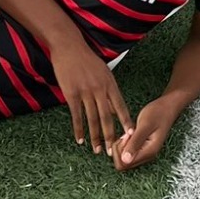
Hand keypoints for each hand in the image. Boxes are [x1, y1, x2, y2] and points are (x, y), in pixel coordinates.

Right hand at [50, 29, 133, 155]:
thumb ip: (109, 89)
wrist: (69, 47)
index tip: (130, 135)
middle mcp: (100, 89)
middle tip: (112, 151)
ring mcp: (86, 92)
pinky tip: (80, 140)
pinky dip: (79, 130)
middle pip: (107, 117)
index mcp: (110, 83)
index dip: (125, 122)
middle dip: (110, 136)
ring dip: (95, 137)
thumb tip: (115, 107)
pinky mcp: (72, 94)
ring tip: (96, 150)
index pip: (120, 106)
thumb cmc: (87, 59)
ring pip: (92, 119)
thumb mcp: (104, 71)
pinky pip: (77, 116)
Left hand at [114, 97, 176, 171]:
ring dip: (122, 146)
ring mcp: (145, 153)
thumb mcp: (145, 125)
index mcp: (149, 152)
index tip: (127, 136)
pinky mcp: (142, 148)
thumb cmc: (158, 113)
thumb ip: (135, 142)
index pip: (124, 163)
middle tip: (127, 134)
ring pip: (124, 158)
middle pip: (123, 163)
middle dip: (119, 149)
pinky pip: (128, 152)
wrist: (167, 107)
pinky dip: (125, 144)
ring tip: (130, 132)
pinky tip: (131, 134)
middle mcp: (147, 156)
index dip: (120, 151)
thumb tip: (125, 160)